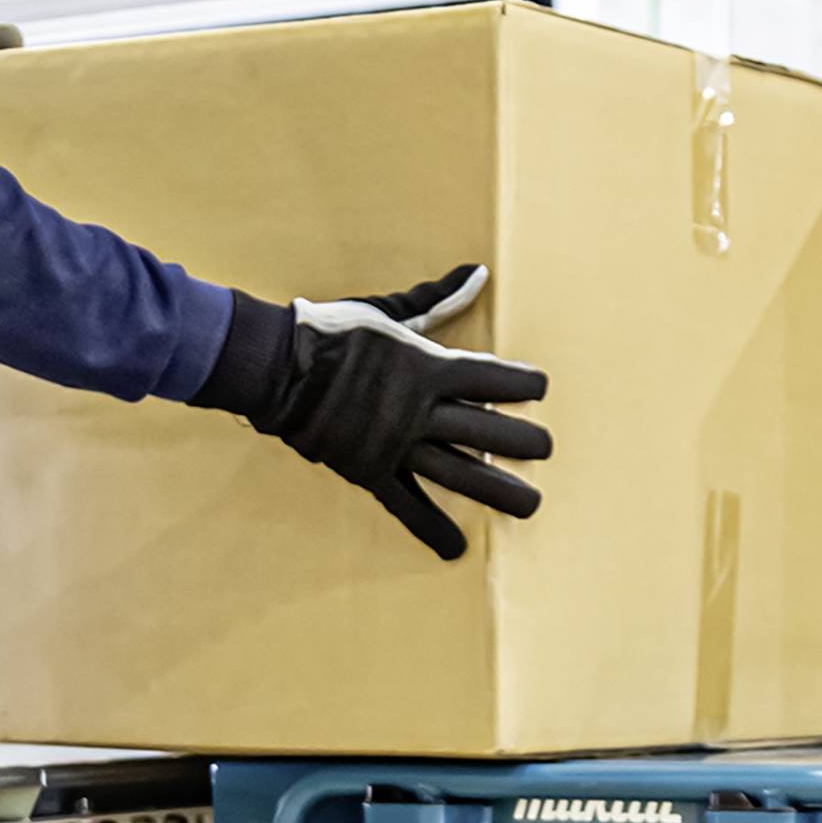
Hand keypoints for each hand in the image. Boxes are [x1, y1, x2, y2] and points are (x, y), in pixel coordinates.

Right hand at [251, 266, 552, 559]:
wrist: (274, 365)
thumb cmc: (334, 332)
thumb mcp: (390, 311)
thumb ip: (437, 300)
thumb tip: (477, 273)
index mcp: (426, 366)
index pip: (492, 377)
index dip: (523, 384)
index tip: (541, 389)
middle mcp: (417, 409)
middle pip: (486, 431)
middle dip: (522, 442)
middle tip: (546, 449)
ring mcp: (395, 444)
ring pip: (459, 475)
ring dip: (499, 493)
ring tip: (531, 507)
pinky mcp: (370, 470)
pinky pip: (407, 507)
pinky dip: (431, 530)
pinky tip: (456, 549)